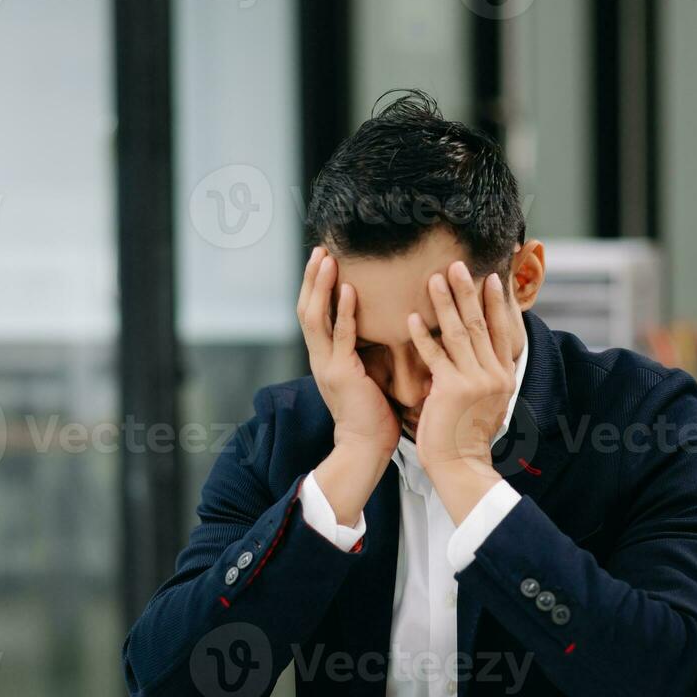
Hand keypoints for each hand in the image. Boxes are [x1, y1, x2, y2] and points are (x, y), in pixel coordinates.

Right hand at [298, 246, 397, 525]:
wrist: (366, 447)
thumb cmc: (374, 412)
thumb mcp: (369, 372)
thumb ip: (370, 348)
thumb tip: (389, 323)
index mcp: (326, 356)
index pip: (314, 313)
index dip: (316, 286)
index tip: (324, 259)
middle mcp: (319, 357)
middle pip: (306, 308)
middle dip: (311, 278)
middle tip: (320, 249)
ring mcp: (326, 364)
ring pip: (314, 317)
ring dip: (319, 286)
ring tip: (325, 259)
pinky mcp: (340, 374)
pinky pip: (339, 337)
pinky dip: (342, 311)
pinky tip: (348, 289)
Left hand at [408, 263, 519, 523]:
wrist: (460, 465)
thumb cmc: (465, 435)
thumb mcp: (486, 402)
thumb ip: (483, 375)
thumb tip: (479, 352)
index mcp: (504, 376)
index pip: (502, 331)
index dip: (495, 303)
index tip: (489, 278)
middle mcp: (494, 375)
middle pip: (480, 324)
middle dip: (468, 292)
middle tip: (457, 265)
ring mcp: (474, 381)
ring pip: (459, 333)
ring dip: (445, 303)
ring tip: (435, 279)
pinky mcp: (451, 389)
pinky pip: (435, 355)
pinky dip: (422, 336)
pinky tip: (410, 318)